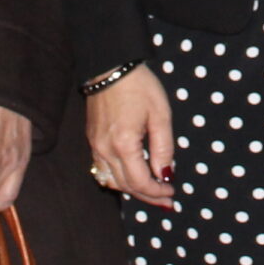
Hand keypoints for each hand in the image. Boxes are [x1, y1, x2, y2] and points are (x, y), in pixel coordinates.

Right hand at [86, 66, 175, 209]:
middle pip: (125, 186)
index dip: (157, 192)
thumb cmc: (139, 86)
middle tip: (166, 198)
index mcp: (123, 144)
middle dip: (147, 196)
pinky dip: (118, 179)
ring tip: (151, 190)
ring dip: (132, 190)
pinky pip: (102, 169)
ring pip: (111, 181)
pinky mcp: (91, 140)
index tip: (172, 192)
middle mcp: (105, 150)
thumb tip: (165, 174)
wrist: (110, 66)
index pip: (140, 182)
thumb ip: (164, 148)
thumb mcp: (161, 115)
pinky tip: (132, 177)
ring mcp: (95, 146)